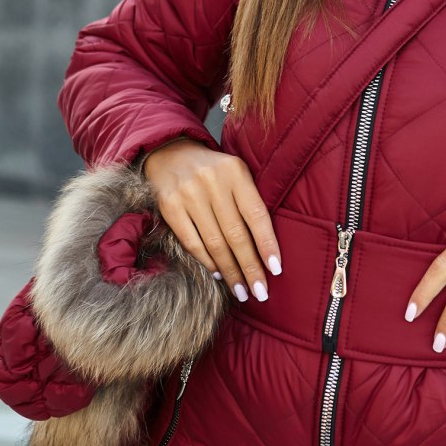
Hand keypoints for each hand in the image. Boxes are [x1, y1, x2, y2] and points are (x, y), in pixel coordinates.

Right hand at [142, 140, 282, 303]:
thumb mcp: (236, 174)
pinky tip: (218, 274)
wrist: (169, 153)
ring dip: (230, 271)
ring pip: (214, 242)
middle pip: (236, 234)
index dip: (267, 244)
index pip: (256, 215)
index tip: (276, 270)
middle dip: (250, 267)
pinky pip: (192, 242)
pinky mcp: (169, 206)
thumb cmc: (212, 170)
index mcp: (235, 172)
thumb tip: (266, 248)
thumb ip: (250, 201)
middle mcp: (212, 182)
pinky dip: (207, 261)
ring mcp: (189, 194)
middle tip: (260, 292)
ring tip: (241, 291)